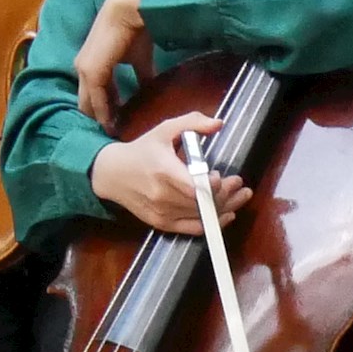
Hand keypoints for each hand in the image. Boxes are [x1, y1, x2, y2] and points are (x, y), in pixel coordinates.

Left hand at [75, 0, 151, 127]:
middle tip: (115, 136)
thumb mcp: (139, 58)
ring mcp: (85, 71)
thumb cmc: (136, 29)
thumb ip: (141, 75)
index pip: (95, 94)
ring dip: (102, 120)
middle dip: (101, 118)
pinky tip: (114, 126)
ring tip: (114, 135)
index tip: (118, 125)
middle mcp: (84, 69)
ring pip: (90, 104)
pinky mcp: (91, 72)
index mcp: (92, 64)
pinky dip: (105, 115)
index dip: (106, 109)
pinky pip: (96, 100)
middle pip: (89, 102)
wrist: (131, 10)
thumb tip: (150, 88)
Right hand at [92, 113, 248, 237]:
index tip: (224, 177)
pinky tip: (227, 215)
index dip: (213, 186)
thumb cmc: (142, 150)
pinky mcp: (162, 224)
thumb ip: (192, 123)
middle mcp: (162, 195)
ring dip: (225, 206)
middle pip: (202, 201)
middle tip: (239, 183)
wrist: (112, 174)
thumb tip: (218, 124)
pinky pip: (192, 229)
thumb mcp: (164, 130)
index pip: (194, 186)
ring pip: (201, 215)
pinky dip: (212, 224)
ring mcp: (162, 212)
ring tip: (240, 196)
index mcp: (164, 171)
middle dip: (226, 194)